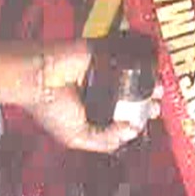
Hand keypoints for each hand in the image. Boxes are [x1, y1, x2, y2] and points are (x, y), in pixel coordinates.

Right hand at [24, 39, 152, 153]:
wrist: (36, 77)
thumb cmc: (48, 107)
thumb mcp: (76, 136)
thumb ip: (104, 139)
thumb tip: (131, 132)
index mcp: (93, 113)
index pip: (121, 118)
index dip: (136, 120)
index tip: (147, 121)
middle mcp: (100, 94)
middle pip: (131, 99)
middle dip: (147, 103)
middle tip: (156, 106)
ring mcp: (103, 74)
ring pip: (131, 79)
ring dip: (147, 84)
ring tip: (158, 90)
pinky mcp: (103, 55)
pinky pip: (124, 58)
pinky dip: (137, 63)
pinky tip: (148, 72)